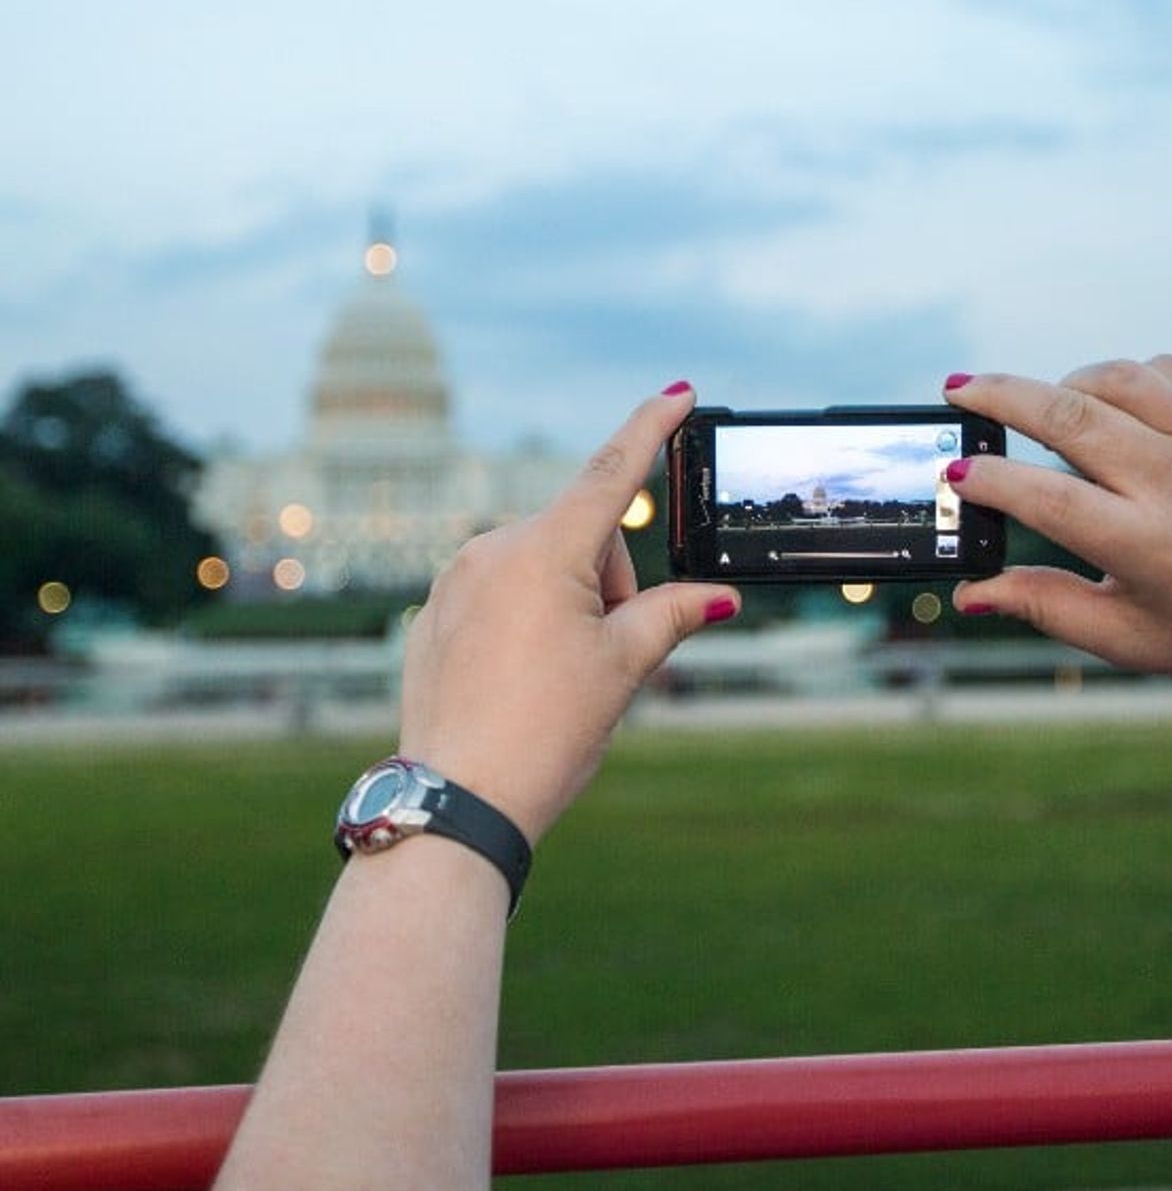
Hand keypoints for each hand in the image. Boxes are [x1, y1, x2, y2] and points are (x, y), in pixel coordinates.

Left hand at [397, 383, 738, 844]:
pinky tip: (522, 677)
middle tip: (606, 654)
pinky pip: (499, 590)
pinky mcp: (436, 610)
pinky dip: (527, 617)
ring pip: (541, 563)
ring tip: (560, 675)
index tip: (678, 390)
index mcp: (544, 550)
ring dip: (570, 599)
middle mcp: (492, 548)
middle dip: (611, 581)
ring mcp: (456, 578)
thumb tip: (717, 597)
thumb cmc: (545, 732)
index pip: (612, 471)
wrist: (456, 799)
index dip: (651, 429)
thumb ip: (673, 614)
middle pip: (583, 537)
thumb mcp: (622, 668)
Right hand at [943, 355, 1171, 701]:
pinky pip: (1166, 370)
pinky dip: (1123, 381)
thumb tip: (967, 593)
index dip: (989, 480)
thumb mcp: (1120, 636)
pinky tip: (1108, 409)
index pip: (1046, 496)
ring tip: (1039, 411)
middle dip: (999, 397)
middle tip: (958, 390)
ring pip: (1115, 378)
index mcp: (1150, 548)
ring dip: (1063, 386)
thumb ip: (1039, 605)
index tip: (954, 471)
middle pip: (1069, 417)